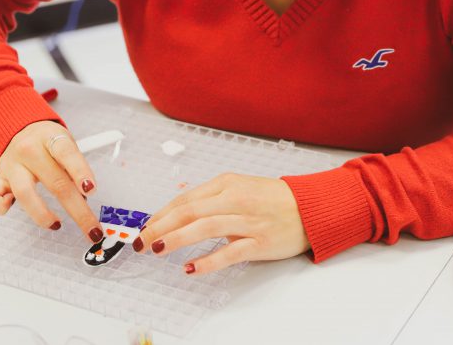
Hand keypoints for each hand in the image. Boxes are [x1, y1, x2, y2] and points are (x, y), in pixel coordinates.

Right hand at [0, 120, 102, 244]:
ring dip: (42, 214)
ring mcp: (11, 165)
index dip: (80, 172)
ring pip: (24, 192)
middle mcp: (29, 150)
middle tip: (91, 229)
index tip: (91, 190)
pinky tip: (12, 208)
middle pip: (54, 182)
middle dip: (77, 210)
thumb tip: (83, 198)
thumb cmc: (46, 142)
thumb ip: (73, 168)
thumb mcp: (65, 144)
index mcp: (50, 137)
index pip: (66, 153)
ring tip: (56, 224)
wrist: (18, 128)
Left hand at [133, 173, 309, 275]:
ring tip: (157, 249)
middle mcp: (235, 199)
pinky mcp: (259, 241)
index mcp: (227, 183)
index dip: (161, 214)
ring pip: (205, 227)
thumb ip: (212, 198)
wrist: (310, 207)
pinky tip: (191, 268)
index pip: (185, 198)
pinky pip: (230, 252)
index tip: (145, 227)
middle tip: (142, 241)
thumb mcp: (239, 188)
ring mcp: (247, 220)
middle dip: (160, 226)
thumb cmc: (273, 199)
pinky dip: (208, 260)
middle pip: (189, 211)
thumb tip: (181, 211)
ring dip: (177, 239)